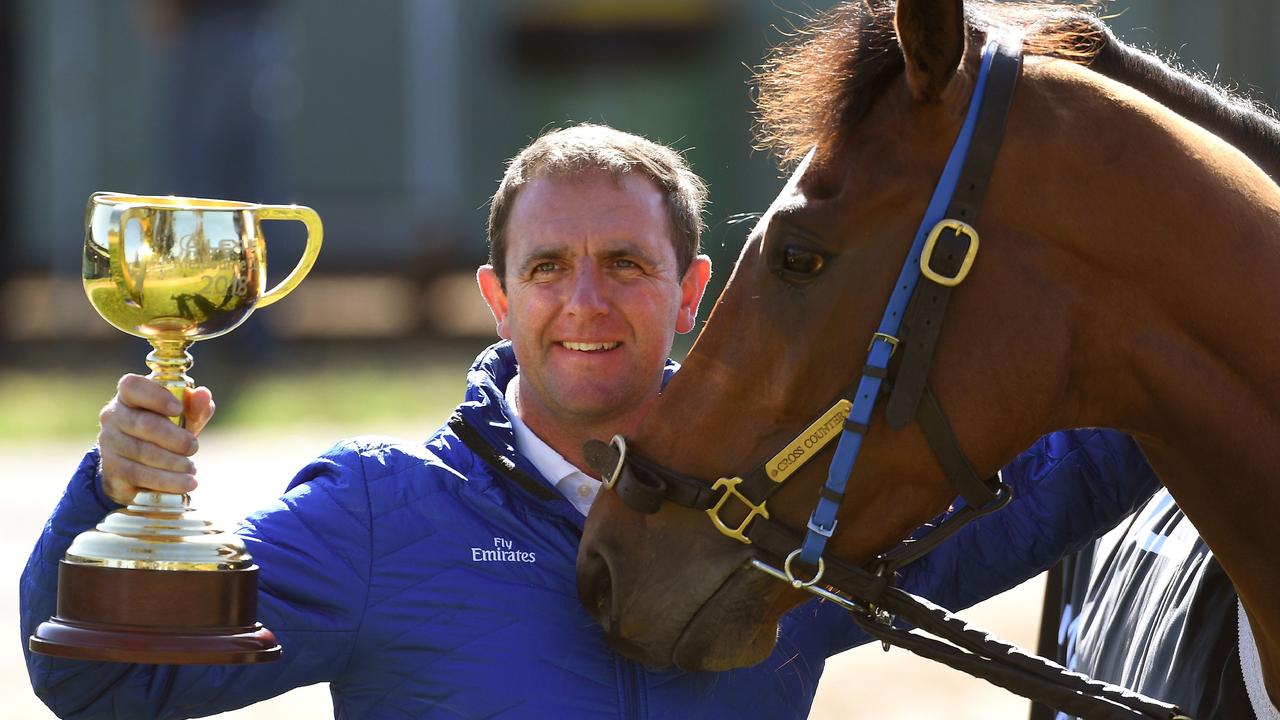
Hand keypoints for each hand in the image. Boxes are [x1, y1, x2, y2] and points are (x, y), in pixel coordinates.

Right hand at [96, 374, 215, 505]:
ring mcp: (109, 443)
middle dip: (175, 438)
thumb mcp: (182, 419)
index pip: (132, 386)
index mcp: (128, 396)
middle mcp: (113, 416)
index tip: (178, 409)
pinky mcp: (111, 468)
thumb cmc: (163, 432)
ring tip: (191, 468)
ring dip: (173, 462)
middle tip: (193, 447)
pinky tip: (184, 483)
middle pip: (143, 424)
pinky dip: (166, 481)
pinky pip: (138, 474)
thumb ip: (195, 407)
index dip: (156, 396)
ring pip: (142, 452)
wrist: (134, 468)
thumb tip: (203, 394)